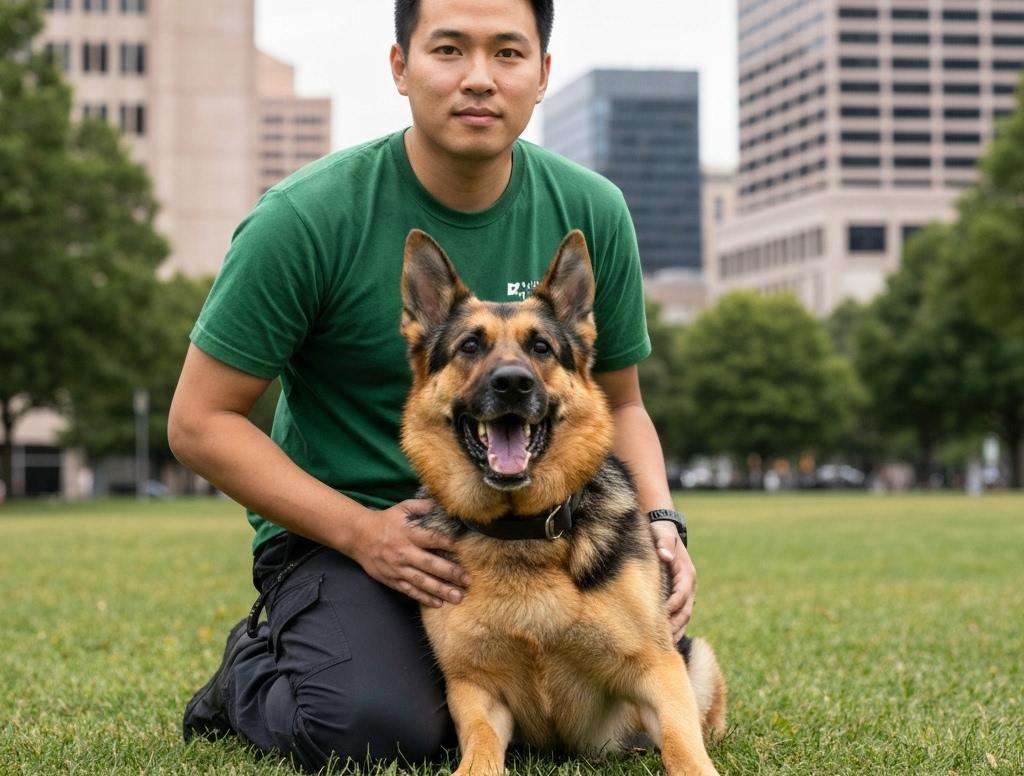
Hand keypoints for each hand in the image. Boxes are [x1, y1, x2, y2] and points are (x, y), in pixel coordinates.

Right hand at [348, 498, 469, 607]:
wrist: (359, 536)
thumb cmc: (386, 520)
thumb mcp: (403, 508)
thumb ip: (423, 507)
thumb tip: (442, 504)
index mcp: (409, 533)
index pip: (432, 539)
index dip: (448, 544)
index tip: (464, 551)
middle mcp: (404, 552)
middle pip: (430, 564)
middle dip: (450, 573)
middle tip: (468, 581)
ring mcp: (398, 568)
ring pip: (422, 582)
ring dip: (441, 590)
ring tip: (458, 597)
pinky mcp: (392, 580)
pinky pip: (410, 591)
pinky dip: (424, 598)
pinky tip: (438, 603)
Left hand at [651, 520, 695, 642]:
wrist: (666, 532)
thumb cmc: (662, 534)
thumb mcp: (663, 534)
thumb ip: (663, 543)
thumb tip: (664, 555)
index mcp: (687, 573)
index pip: (682, 594)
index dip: (672, 606)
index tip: (660, 618)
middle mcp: (689, 586)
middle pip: (685, 611)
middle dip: (675, 626)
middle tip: (662, 641)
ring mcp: (686, 593)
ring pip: (684, 617)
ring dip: (676, 631)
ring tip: (665, 648)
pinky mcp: (679, 597)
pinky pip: (679, 616)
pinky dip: (674, 628)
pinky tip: (664, 640)